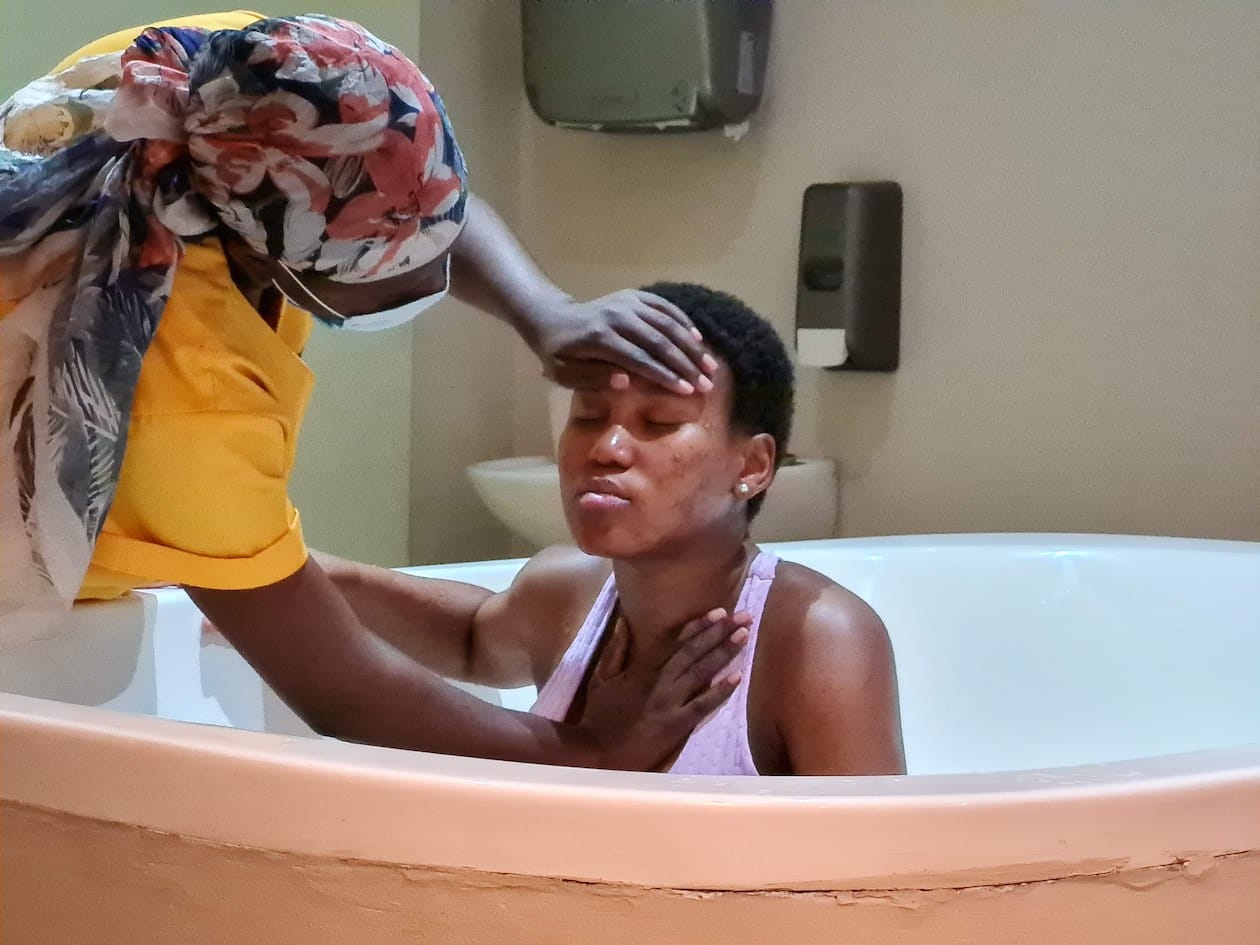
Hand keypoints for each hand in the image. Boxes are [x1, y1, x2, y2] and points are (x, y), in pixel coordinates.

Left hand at [527, 291, 717, 394]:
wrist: (552, 318)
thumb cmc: (558, 354)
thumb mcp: (564, 374)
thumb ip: (593, 378)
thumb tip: (626, 381)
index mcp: (598, 338)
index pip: (639, 359)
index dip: (665, 375)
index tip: (687, 391)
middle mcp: (616, 316)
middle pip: (659, 340)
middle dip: (686, 364)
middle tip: (706, 384)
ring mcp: (627, 302)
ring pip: (667, 323)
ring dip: (691, 345)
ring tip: (710, 366)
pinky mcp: (634, 295)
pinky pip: (664, 306)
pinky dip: (683, 321)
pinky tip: (698, 339)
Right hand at [577, 608, 751, 770]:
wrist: (596, 752)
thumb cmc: (599, 717)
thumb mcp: (601, 679)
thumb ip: (615, 650)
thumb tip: (624, 621)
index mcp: (643, 668)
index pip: (676, 642)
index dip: (699, 626)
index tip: (719, 611)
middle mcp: (660, 681)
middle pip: (694, 651)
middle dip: (720, 632)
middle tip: (744, 616)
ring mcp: (669, 702)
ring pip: (702, 672)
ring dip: (724, 652)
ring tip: (744, 635)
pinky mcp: (676, 725)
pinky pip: (702, 705)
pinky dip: (720, 691)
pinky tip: (738, 676)